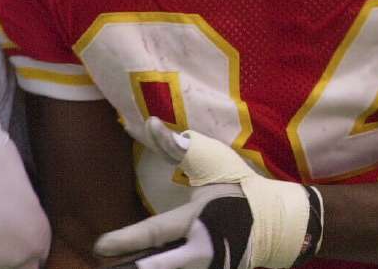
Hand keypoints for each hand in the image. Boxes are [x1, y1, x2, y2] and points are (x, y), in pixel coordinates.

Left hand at [93, 118, 320, 268]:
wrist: (277, 221)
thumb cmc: (240, 186)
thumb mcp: (210, 162)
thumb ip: (175, 147)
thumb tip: (148, 123)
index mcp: (198, 221)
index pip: (154, 232)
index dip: (125, 241)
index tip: (100, 246)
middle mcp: (201, 250)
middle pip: (162, 267)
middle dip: (138, 267)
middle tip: (108, 265)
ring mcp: (210, 266)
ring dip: (153, 266)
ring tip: (128, 265)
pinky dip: (168, 266)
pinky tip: (151, 263)